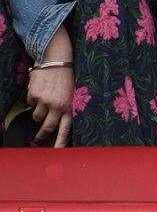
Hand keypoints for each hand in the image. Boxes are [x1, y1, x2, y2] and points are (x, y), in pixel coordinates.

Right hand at [26, 27, 73, 146]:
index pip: (65, 129)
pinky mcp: (34, 94)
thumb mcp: (72, 94)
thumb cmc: (67, 77)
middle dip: (42, 135)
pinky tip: (40, 90)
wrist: (57, 60)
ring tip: (43, 102)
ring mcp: (44, 101)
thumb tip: (59, 121)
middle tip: (38, 139)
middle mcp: (57, 106)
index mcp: (69, 107)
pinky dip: (33, 99)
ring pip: (36, 116)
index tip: (56, 151)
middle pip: (47, 127)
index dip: (60, 142)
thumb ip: (66, 107)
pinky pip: (31, 103)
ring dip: (38, 112)